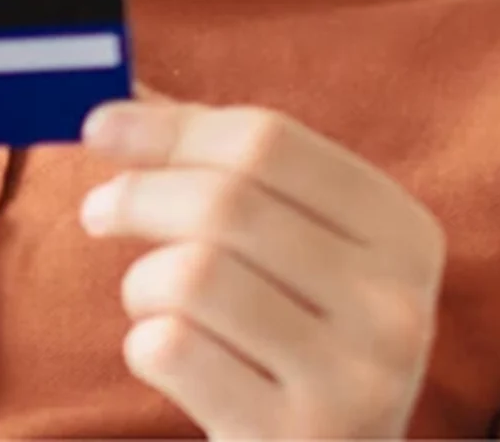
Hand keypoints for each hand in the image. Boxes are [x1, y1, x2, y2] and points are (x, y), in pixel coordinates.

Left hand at [79, 85, 446, 439]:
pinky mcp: (300, 439)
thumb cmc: (288, 328)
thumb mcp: (283, 239)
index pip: (267, 139)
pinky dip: (144, 343)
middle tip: (99, 210)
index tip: (99, 126)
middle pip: (224, 202)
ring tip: (149, 296)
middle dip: (138, 196)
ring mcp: (357, 383)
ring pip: (194, 276)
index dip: (168, 127)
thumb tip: (116, 93)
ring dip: (143, 280)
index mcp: (400, 229)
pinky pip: (173, 351)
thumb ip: (211, 157)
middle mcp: (396, 305)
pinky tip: (169, 357)